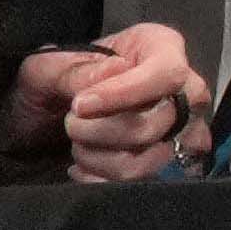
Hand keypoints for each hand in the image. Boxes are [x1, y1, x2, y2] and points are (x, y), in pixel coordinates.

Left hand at [3, 23, 210, 182]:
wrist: (49, 109)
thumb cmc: (57, 77)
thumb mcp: (53, 65)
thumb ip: (80, 69)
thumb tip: (115, 71)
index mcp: (161, 47)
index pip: (166, 73)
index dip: (126, 93)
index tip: (80, 106)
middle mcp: (181, 89)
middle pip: (158, 124)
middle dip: (102, 131)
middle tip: (71, 122)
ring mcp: (177, 129)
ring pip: (151, 159)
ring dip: (102, 159)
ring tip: (78, 145)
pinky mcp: (162, 161)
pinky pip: (141, 181)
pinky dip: (103, 180)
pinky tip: (83, 167)